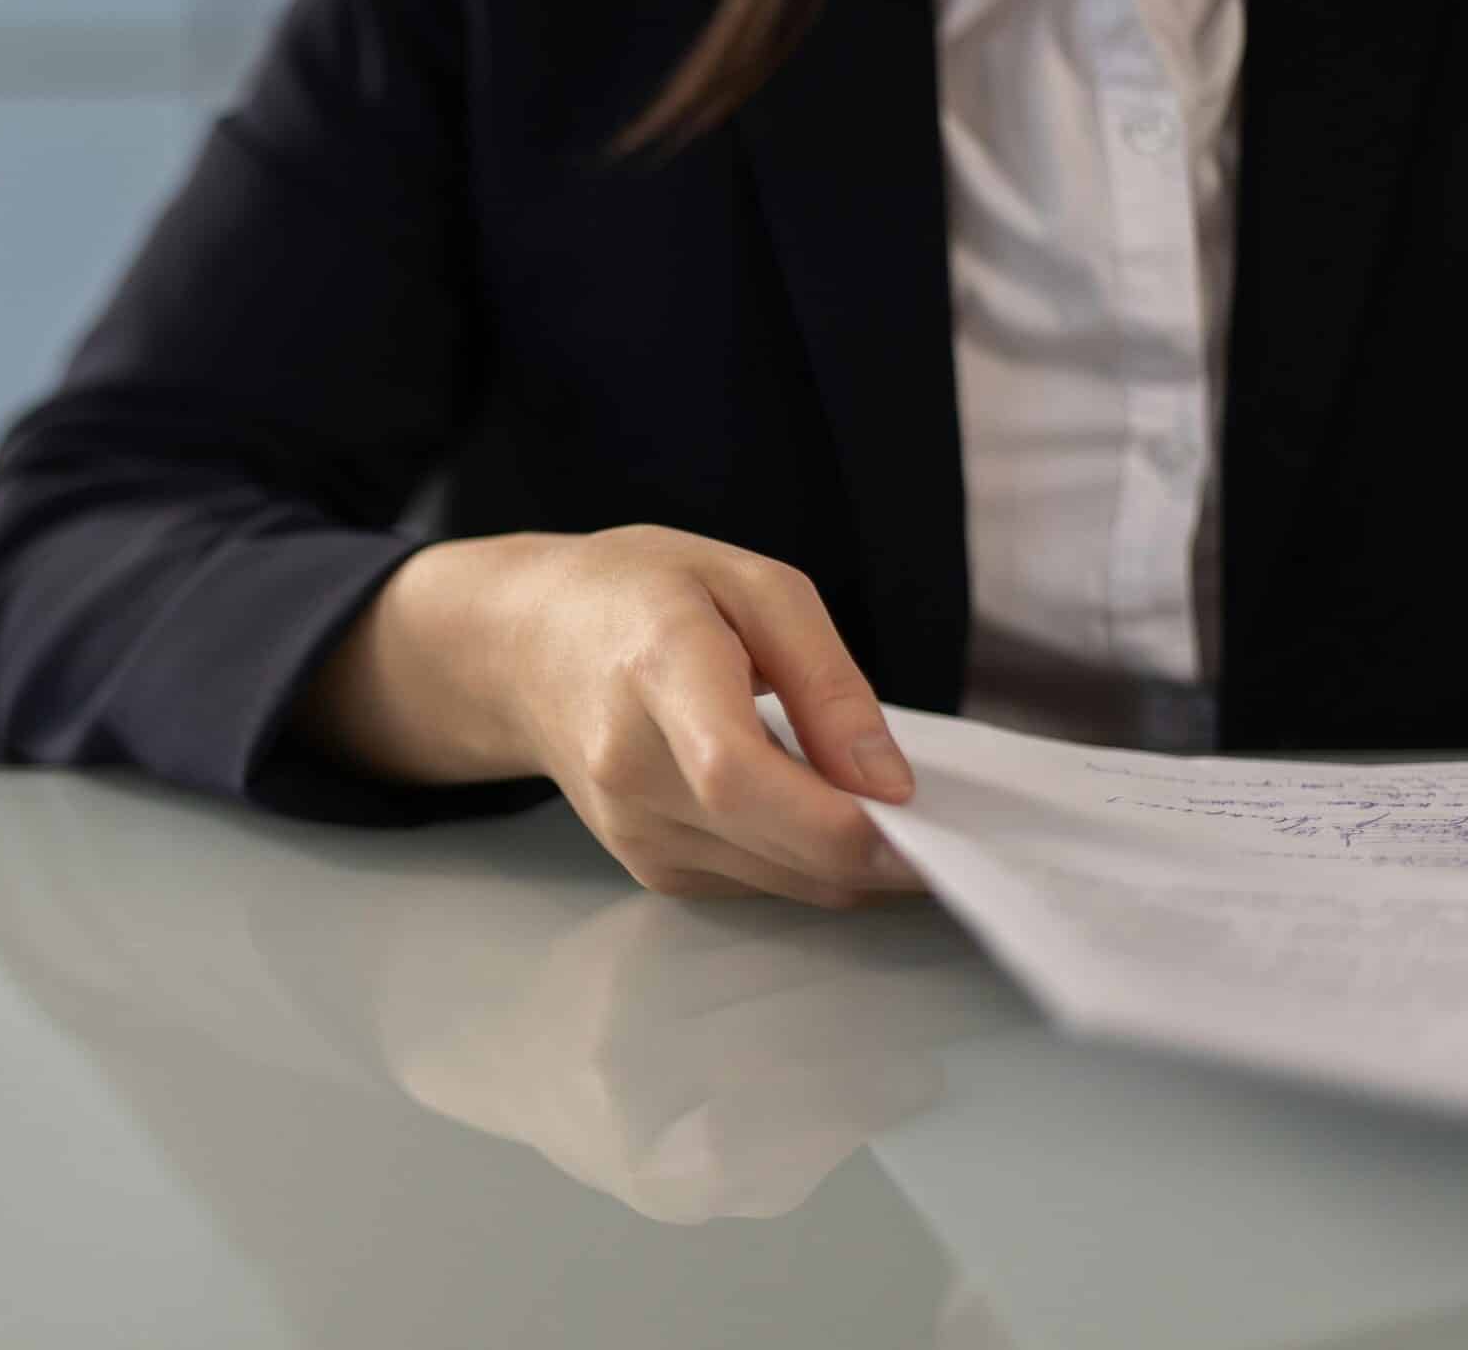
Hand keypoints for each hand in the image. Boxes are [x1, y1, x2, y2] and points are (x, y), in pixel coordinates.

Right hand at [501, 526, 925, 905]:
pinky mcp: (645, 863)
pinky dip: (803, 858)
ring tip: (874, 800)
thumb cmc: (640, 595)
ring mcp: (632, 826)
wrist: (524, 645)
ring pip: (781, 880)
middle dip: (879, 851)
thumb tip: (888, 784)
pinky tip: (809, 806)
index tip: (920, 821)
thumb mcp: (751, 585)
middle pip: (775, 846)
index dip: (839, 818)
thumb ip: (827, 680)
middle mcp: (631, 767)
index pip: (739, 775)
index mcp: (658, 671)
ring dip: (847, 859)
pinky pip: (756, 882)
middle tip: (944, 822)